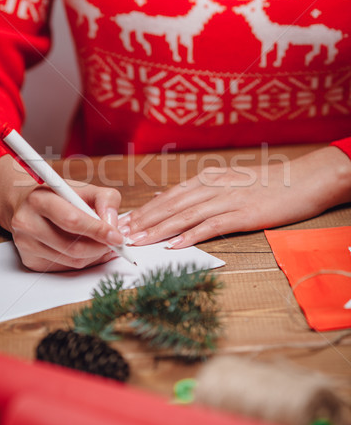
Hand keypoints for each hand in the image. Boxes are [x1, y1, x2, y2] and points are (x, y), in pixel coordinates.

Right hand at [0, 155, 123, 271]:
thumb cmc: (59, 195)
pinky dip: (83, 260)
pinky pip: (66, 268)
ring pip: (72, 261)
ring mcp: (26, 244)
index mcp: (39, 200)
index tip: (118, 237)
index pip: (73, 221)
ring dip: (94, 255)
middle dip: (101, 247)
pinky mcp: (30, 260)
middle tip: (115, 242)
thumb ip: (105, 200)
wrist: (27, 203)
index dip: (99, 231)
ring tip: (102, 243)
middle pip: (73, 247)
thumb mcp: (84, 188)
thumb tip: (113, 226)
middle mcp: (27, 223)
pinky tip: (87, 248)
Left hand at [121, 147, 350, 247]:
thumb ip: (202, 192)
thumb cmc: (265, 184)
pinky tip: (175, 246)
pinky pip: (211, 226)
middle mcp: (212, 186)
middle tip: (123, 234)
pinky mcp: (242, 214)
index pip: (169, 196)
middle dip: (144, 221)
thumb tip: (173, 203)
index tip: (126, 221)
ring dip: (159, 230)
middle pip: (171, 205)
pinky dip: (191, 236)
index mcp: (207, 179)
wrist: (300, 180)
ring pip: (185, 215)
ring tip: (140, 242)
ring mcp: (227, 199)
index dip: (146, 210)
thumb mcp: (228, 182)